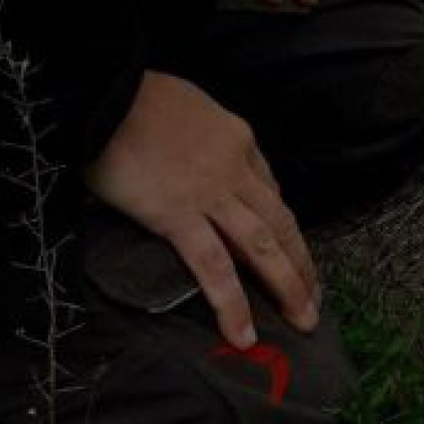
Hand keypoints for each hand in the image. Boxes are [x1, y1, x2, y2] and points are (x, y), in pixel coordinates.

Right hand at [85, 70, 320, 348]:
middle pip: (281, 223)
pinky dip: (232, 302)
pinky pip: (213, 266)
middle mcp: (235, 167)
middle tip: (315, 301)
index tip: (290, 254)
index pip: (270, 191)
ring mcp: (210, 193)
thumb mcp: (192, 109)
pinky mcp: (177, 215)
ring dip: (288, 286)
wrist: (107, 90)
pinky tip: (242, 333)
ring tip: (302, 321)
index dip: (283, 229)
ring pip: (262, 246)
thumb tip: (203, 166)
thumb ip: (207, 142)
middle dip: (302, 264)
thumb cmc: (137, 97)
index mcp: (239, 140)